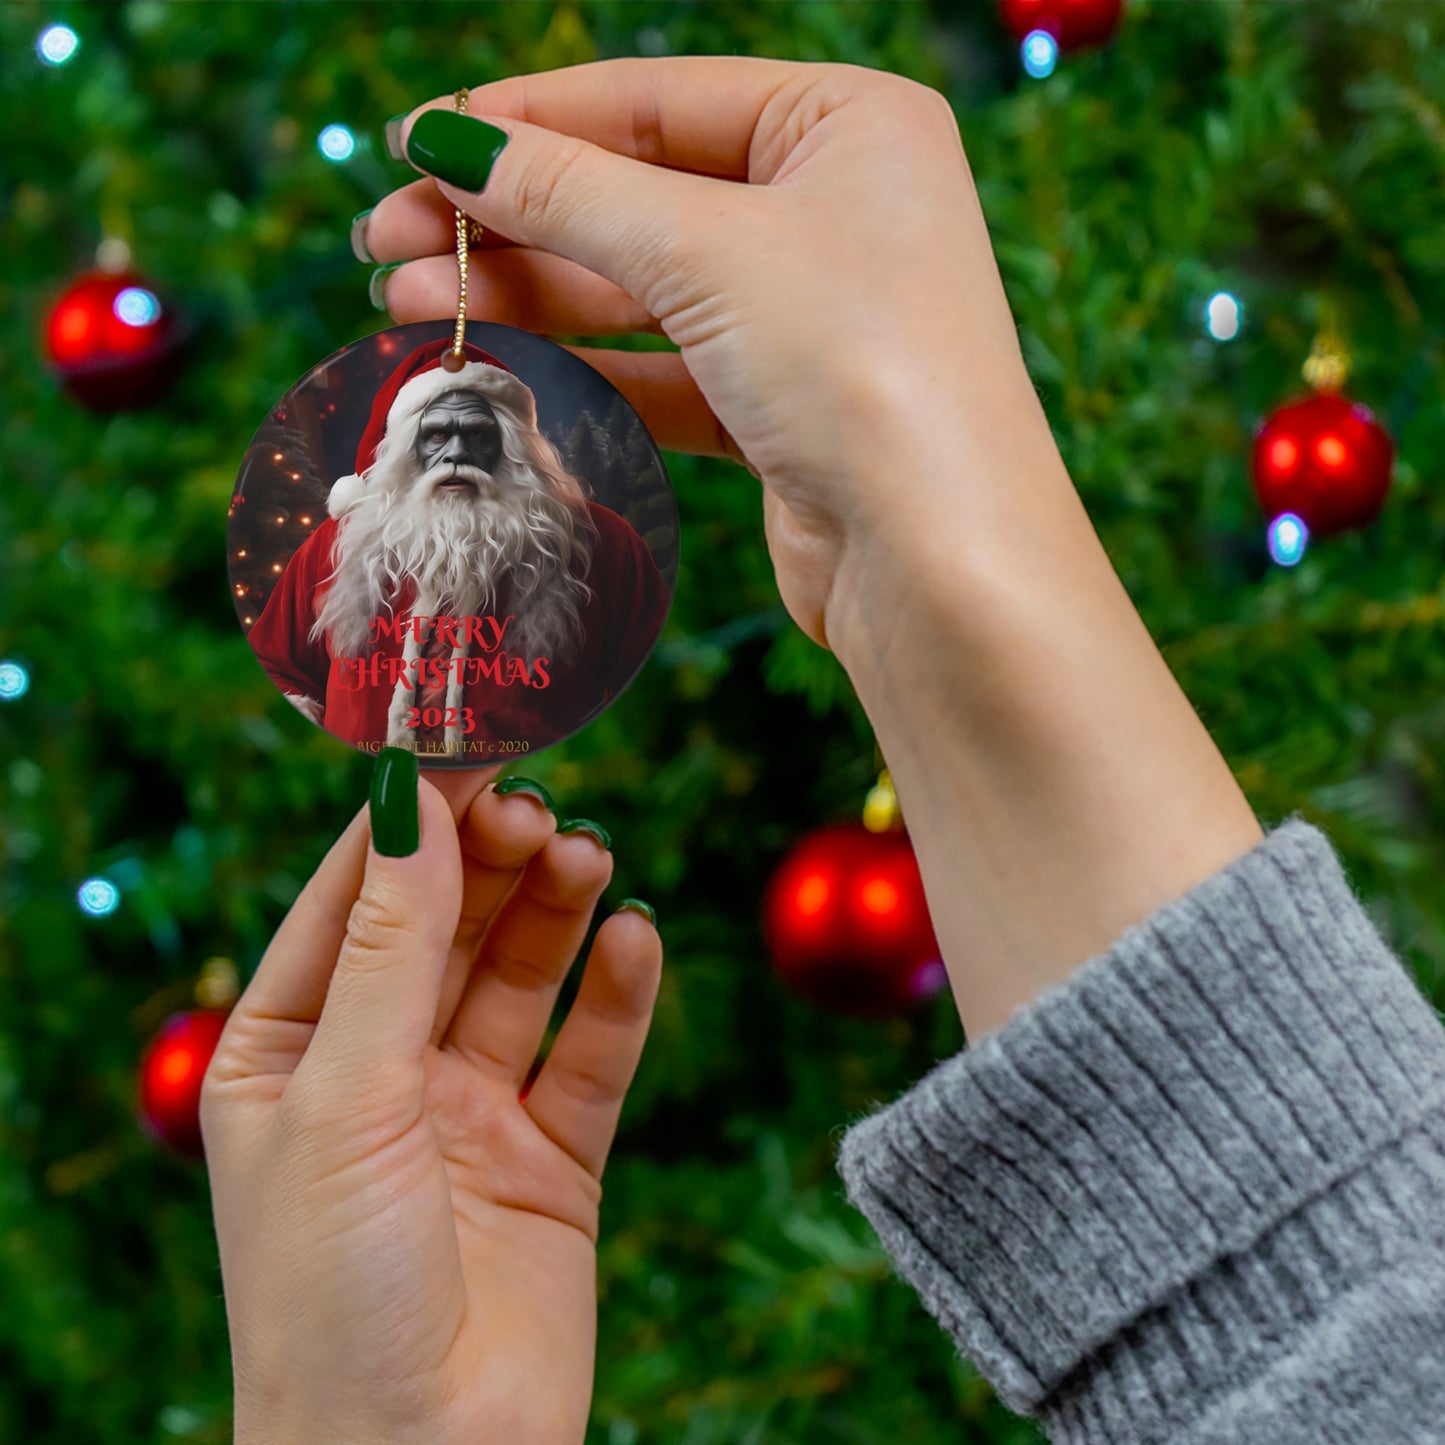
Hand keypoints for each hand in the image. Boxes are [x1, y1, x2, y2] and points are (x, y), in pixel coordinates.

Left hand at [201, 763, 661, 1444]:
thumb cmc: (331, 1294)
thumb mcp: (345, 1096)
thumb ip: (391, 947)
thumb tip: (413, 802)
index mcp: (289, 1052)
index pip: (353, 901)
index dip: (409, 822)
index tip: (468, 743)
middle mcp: (380, 1072)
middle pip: (447, 927)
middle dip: (490, 862)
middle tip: (539, 808)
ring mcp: (469, 1113)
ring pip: (521, 977)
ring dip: (555, 911)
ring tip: (588, 857)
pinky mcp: (552, 1159)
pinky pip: (591, 1055)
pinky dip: (617, 995)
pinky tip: (635, 940)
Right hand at [362, 56, 1057, 660]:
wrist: (937, 560)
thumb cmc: (860, 368)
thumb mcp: (706, 251)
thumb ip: (571, 192)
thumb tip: (449, 142)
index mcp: (847, 124)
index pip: (655, 100)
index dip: (526, 120)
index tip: (415, 143)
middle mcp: (835, 210)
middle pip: (637, 195)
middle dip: (509, 219)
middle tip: (386, 241)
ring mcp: (809, 314)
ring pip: (641, 289)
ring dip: (527, 295)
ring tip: (407, 304)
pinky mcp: (783, 408)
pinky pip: (663, 370)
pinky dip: (583, 368)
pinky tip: (495, 365)